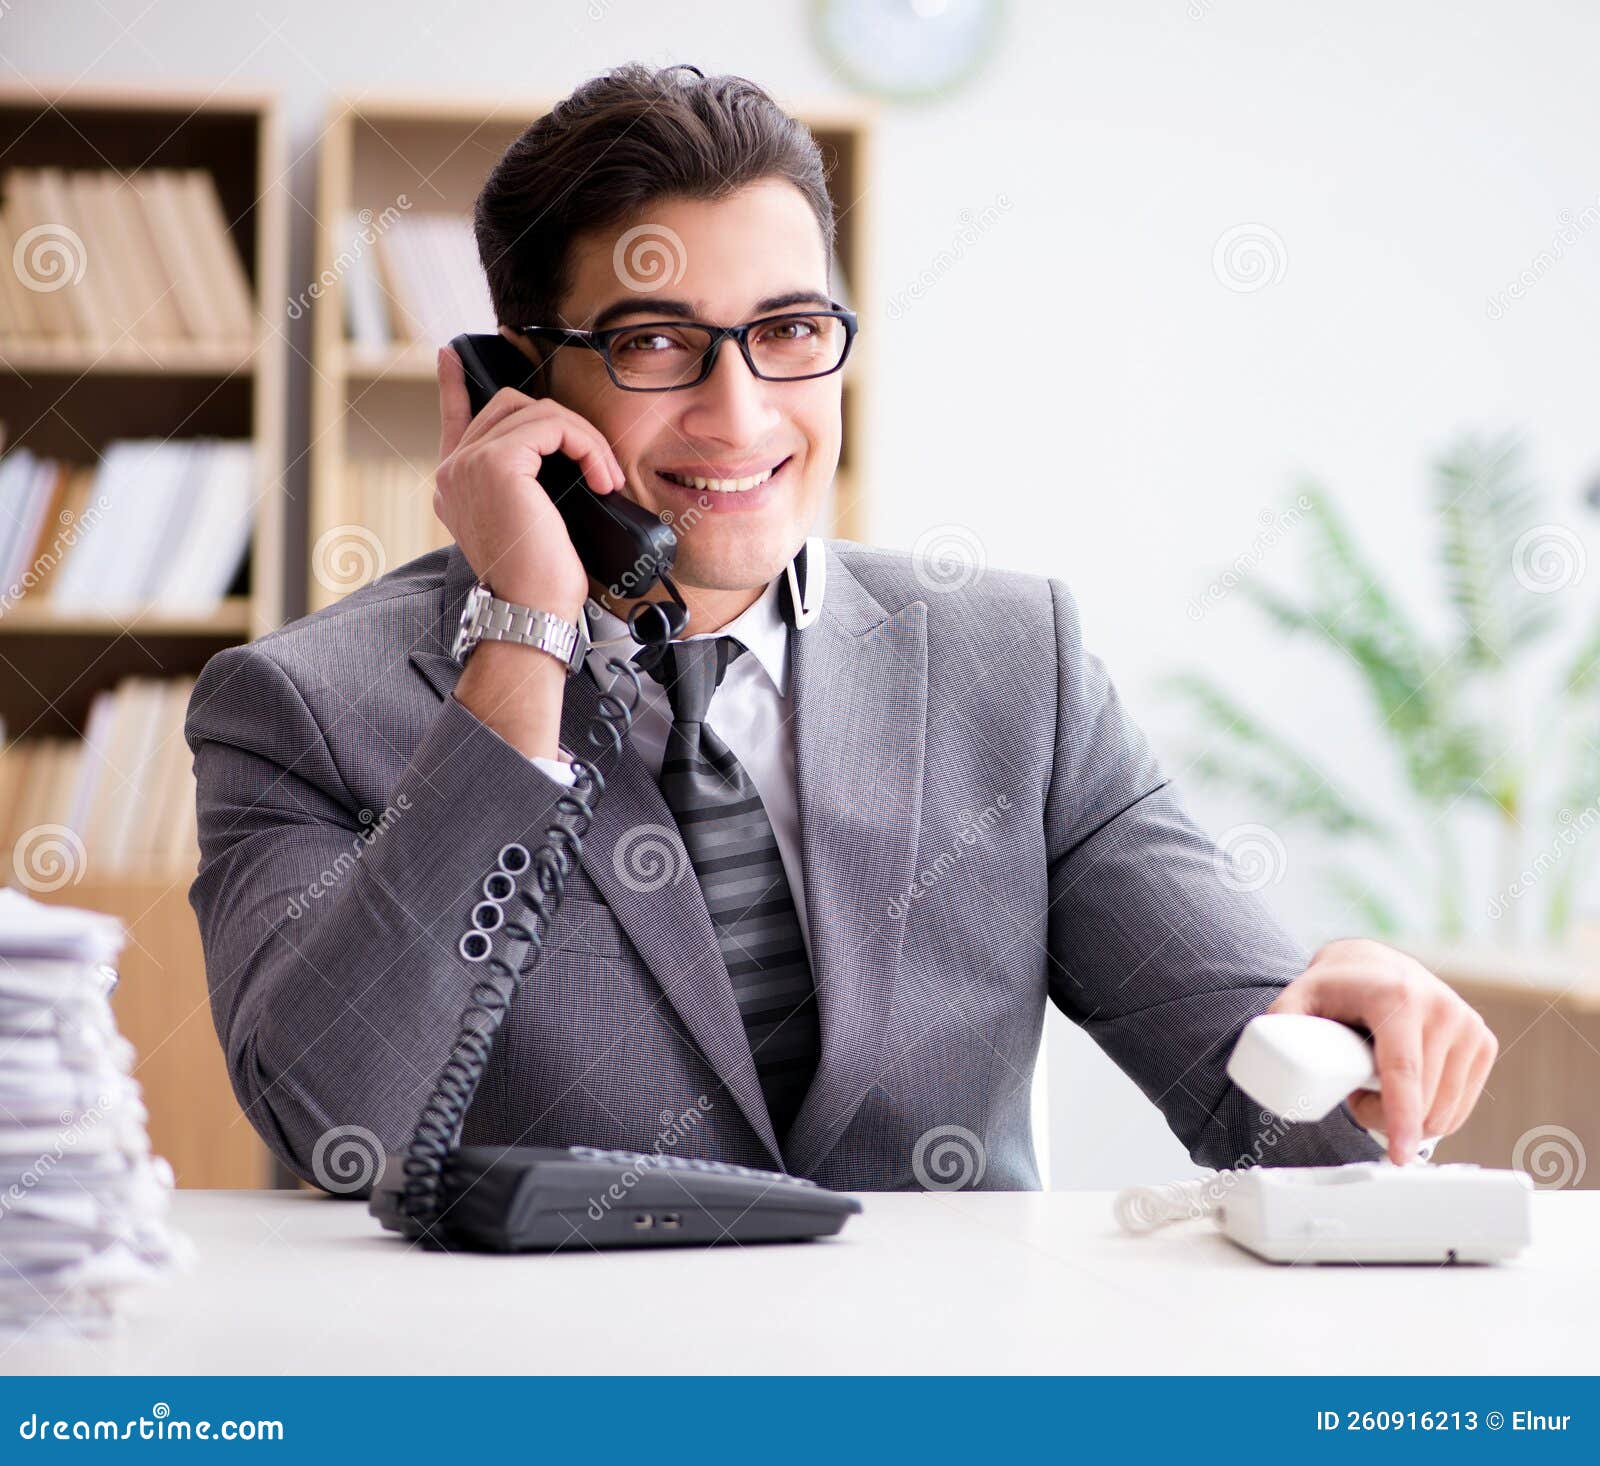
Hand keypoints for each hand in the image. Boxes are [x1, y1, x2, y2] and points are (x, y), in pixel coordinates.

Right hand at [433, 343, 625, 616]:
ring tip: (605, 478)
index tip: (450, 356)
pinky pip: (552, 425)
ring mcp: (470, 464)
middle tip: (598, 465)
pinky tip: (601, 478)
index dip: (453, 385)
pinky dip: (587, 445)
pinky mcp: (496, 463)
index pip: (452, 420)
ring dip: (584, 439)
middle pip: (510, 408)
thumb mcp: (533, 527)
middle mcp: (453, 472)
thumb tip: (565, 463)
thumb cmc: (539, 585)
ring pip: (536, 412)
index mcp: (456, 486)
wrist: (530, 614)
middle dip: (563, 426)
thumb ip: (529, 489)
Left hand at [1267, 938, 1497, 1164]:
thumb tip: (1274, 1050)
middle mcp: (1440, 1008)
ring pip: (1445, 1109)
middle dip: (1385, 1118)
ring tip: (1377, 1086)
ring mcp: (1467, 1024)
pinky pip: (1461, 1105)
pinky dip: (1432, 1113)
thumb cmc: (1337, 986)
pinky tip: (1408, 1090)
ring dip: (1409, 1117)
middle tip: (1355, 1095)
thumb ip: (1282, 1020)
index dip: (1400, 1116)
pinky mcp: (1482, 1040)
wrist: (1375, 965)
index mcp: (1397, 997)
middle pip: (1424, 1100)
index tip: (1399, 1153)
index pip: (1404, 1070)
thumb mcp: (1300, 997)